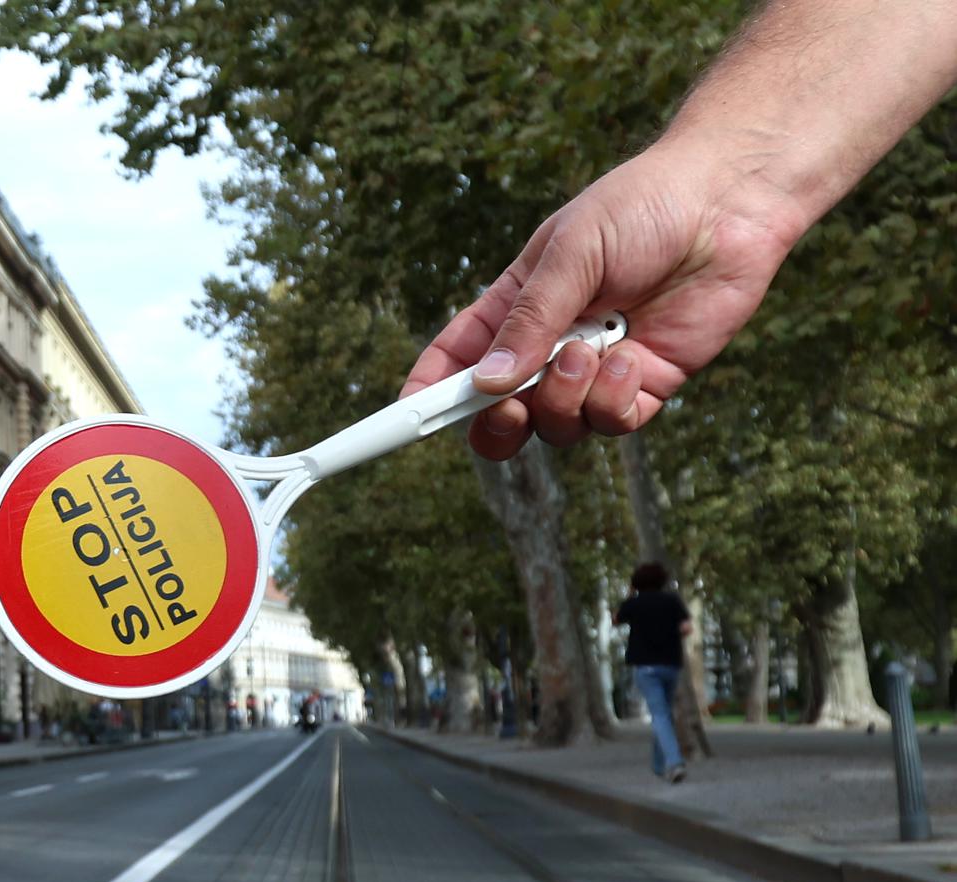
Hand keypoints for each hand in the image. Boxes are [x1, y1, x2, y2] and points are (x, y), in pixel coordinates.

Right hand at [401, 140, 803, 458]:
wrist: (729, 203)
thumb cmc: (642, 208)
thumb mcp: (571, 252)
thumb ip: (530, 320)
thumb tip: (487, 384)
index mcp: (514, 308)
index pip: (456, 360)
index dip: (428, 392)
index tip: (404, 415)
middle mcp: (547, 347)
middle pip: (497, 414)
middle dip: (494, 420)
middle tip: (507, 402)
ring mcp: (594, 371)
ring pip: (554, 425)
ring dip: (565, 396)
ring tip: (594, 348)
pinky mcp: (643, 386)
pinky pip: (611, 424)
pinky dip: (613, 399)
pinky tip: (631, 354)